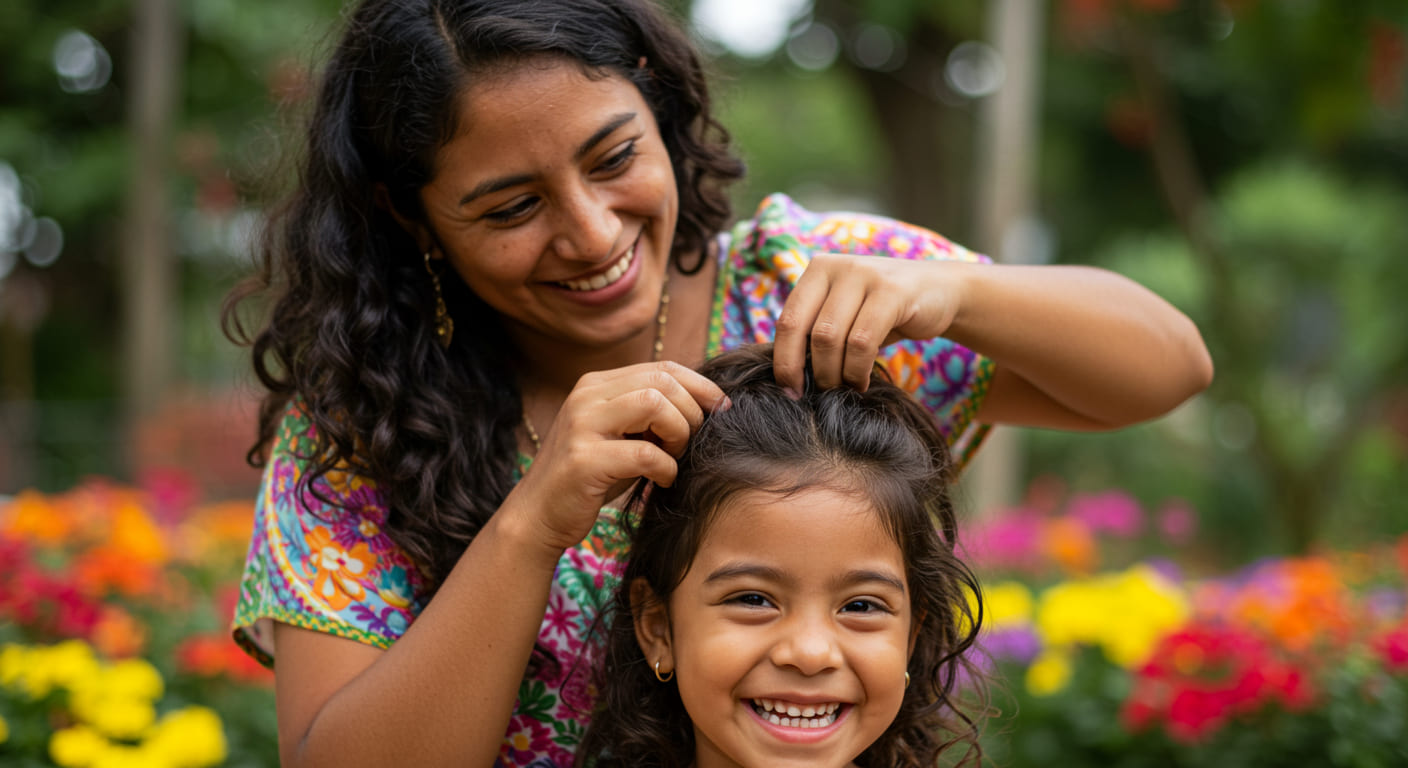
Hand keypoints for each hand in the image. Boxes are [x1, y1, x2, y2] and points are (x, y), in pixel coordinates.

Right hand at [503, 361, 727, 554]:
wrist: (538, 515)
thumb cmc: (591, 478)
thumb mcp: (620, 435)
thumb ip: (649, 413)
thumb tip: (708, 403)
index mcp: (596, 384)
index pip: (662, 367)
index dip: (700, 386)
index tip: (720, 409)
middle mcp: (586, 396)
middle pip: (662, 382)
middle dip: (691, 412)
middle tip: (690, 443)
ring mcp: (582, 426)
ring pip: (654, 405)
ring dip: (678, 434)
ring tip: (674, 457)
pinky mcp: (584, 461)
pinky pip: (646, 454)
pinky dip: (666, 469)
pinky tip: (662, 480)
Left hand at [773, 253, 965, 393]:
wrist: (941, 292)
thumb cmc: (884, 312)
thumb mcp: (845, 315)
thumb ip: (816, 331)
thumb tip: (787, 376)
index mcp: (817, 271)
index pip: (788, 320)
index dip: (784, 360)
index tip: (790, 391)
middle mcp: (837, 267)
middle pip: (809, 332)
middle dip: (812, 371)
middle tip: (822, 393)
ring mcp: (865, 274)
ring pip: (832, 338)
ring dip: (836, 374)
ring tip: (846, 388)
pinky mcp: (892, 291)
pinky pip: (862, 342)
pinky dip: (858, 370)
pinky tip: (862, 382)